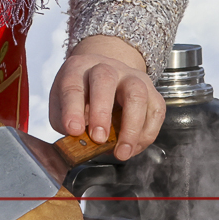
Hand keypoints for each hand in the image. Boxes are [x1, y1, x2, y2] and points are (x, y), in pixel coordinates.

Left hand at [48, 35, 164, 161]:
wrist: (105, 78)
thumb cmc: (81, 97)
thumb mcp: (63, 107)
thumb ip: (66, 123)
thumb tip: (78, 141)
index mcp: (77, 69)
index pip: (72, 85)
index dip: (72, 108)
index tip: (73, 130)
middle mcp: (106, 67)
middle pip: (105, 80)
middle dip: (102, 112)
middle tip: (98, 139)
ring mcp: (131, 77)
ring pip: (137, 93)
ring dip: (130, 127)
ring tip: (121, 152)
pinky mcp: (151, 91)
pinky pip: (155, 110)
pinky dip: (146, 133)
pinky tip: (134, 147)